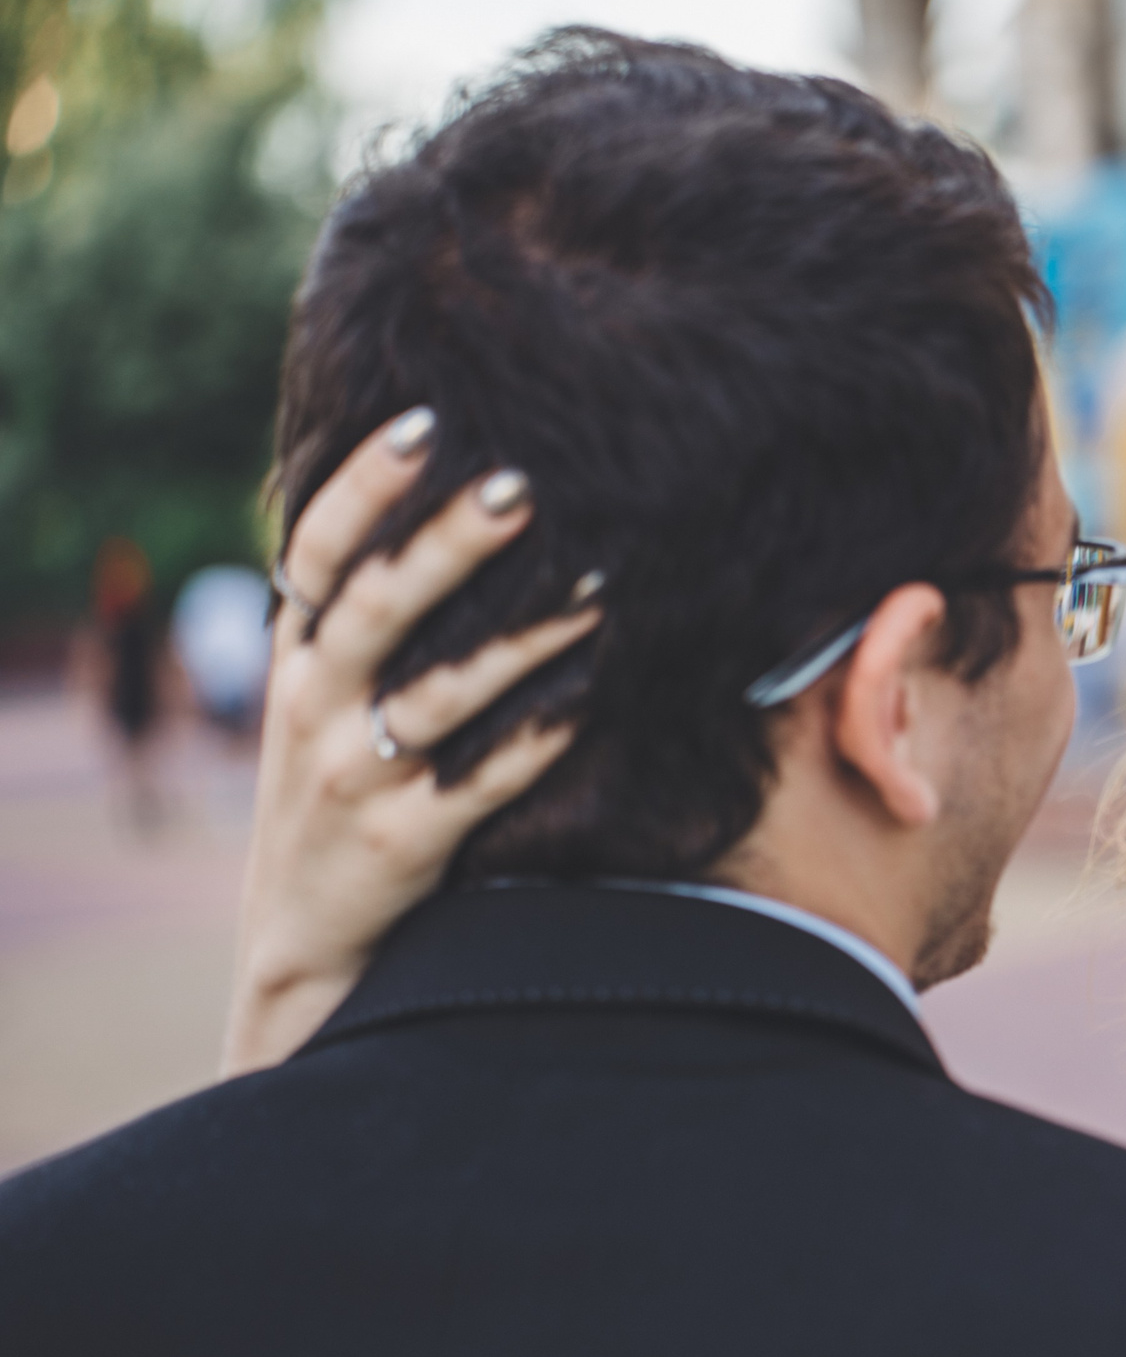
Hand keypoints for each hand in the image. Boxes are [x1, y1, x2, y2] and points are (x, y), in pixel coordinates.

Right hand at [222, 409, 599, 1075]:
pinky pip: (477, 785)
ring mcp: (354, 777)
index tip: (424, 419)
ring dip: (522, 640)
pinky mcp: (400, 844)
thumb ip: (360, 609)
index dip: (365, 485)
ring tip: (596, 585)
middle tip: (520, 483)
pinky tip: (593, 702)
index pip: (318, 550)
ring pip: (440, 696)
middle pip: (378, 607)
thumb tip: (431, 491)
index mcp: (298, 656)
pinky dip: (535, 741)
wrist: (304, 937)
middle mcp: (314, 706)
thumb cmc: (338, 785)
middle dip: (447, 543)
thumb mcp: (320, 694)